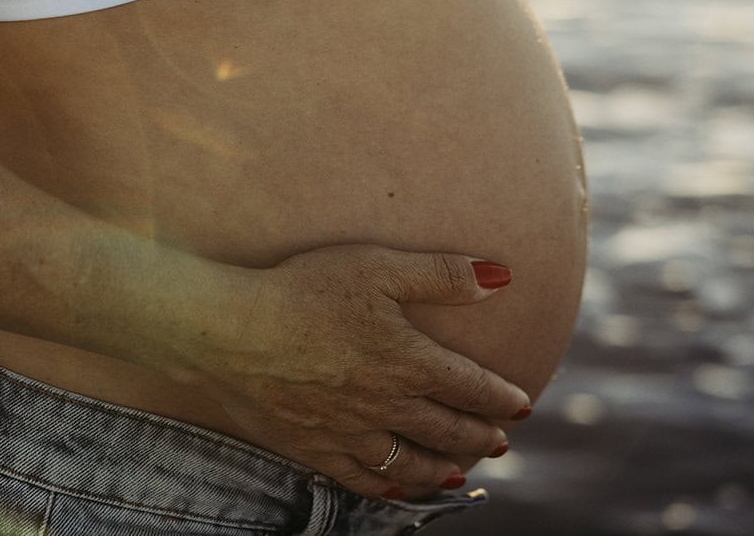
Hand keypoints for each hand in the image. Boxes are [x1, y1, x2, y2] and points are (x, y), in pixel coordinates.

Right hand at [175, 243, 528, 499]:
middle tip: (500, 443)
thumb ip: (442, 274)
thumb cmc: (305, 288)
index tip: (521, 405)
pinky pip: (361, 478)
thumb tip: (500, 278)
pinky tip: (398, 488)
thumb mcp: (378, 266)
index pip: (468, 386)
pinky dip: (388, 486)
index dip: (499, 397)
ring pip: (410, 462)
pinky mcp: (313, 447)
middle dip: (479, 437)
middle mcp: (385, 405)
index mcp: (407, 360)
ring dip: (442, 467)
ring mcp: (349, 433)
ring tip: (461, 470)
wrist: (232, 332)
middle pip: (446, 430)